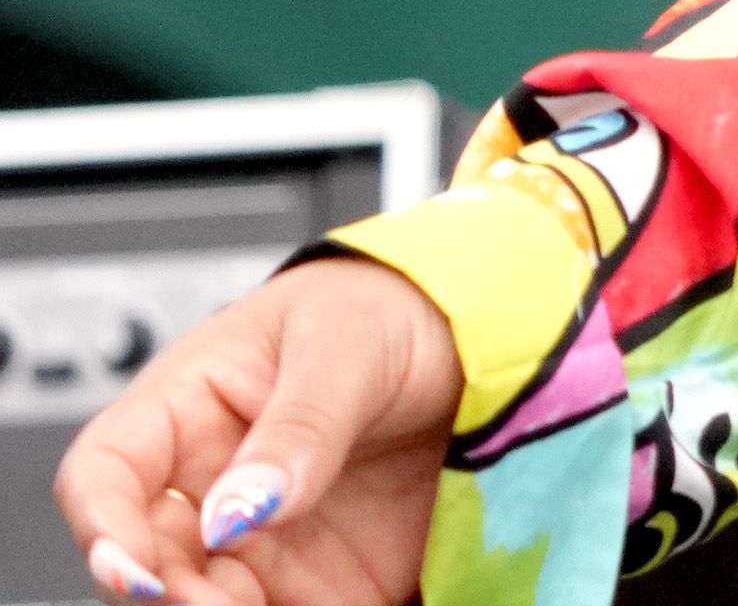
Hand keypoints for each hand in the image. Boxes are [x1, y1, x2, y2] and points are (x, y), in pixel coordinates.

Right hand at [49, 256, 458, 605]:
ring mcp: (263, 542)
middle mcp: (210, 488)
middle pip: (152, 564)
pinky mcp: (323, 581)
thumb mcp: (349, 344)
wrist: (485, 337)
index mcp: (187, 411)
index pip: (104, 476)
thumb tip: (234, 511)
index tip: (137, 575)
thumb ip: (300, 425)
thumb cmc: (393, 311)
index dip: (102, 530)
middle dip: (172, 598)